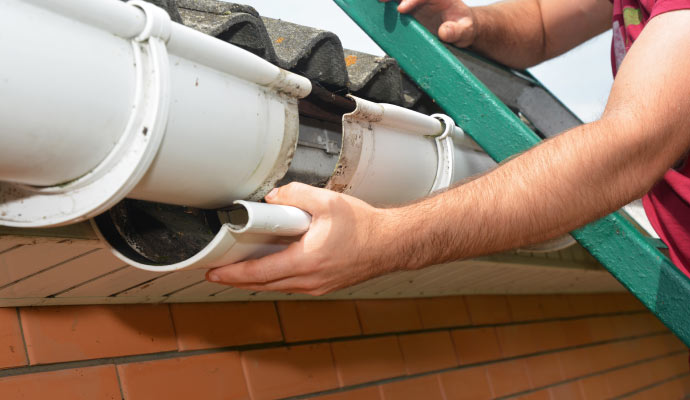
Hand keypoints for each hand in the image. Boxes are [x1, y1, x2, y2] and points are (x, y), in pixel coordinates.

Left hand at [206, 183, 401, 295]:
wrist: (390, 243)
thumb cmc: (365, 227)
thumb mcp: (327, 201)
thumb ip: (295, 195)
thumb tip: (273, 198)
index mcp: (306, 261)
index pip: (259, 272)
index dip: (232, 274)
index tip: (214, 272)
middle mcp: (310, 280)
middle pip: (263, 284)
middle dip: (238, 279)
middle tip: (219, 272)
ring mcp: (317, 286)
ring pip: (277, 286)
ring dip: (257, 278)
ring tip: (241, 267)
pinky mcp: (324, 285)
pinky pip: (292, 284)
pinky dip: (276, 277)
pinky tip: (273, 265)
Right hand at [380, 0, 476, 46]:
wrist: (461, 26)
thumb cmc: (464, 26)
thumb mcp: (465, 30)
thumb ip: (456, 30)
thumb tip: (443, 32)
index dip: (412, 0)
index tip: (402, 9)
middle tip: (381, 0)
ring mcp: (416, 1)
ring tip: (376, 1)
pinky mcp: (408, 7)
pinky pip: (396, 1)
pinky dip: (386, 2)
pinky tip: (374, 5)